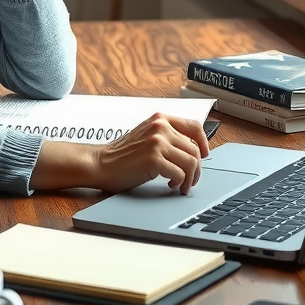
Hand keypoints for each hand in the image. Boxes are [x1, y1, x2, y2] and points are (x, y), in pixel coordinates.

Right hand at [92, 113, 208, 193]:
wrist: (100, 163)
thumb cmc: (122, 154)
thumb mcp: (147, 136)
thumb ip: (167, 136)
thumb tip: (193, 150)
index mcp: (160, 119)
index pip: (194, 126)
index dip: (204, 142)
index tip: (204, 155)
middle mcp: (160, 127)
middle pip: (195, 149)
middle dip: (196, 169)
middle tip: (189, 180)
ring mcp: (157, 142)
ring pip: (191, 162)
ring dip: (189, 178)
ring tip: (180, 185)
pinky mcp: (153, 159)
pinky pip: (179, 173)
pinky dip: (178, 183)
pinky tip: (170, 185)